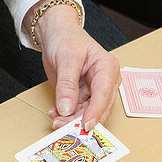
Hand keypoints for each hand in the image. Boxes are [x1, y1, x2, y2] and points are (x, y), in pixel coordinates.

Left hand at [32, 4, 120, 130]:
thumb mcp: (66, 58)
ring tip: (55, 119)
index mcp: (107, 68)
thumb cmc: (66, 39)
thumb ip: (67, 84)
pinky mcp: (83, 94)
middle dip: (80, 119)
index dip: (95, 111)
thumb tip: (67, 108)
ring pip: (86, 111)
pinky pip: (76, 109)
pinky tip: (54, 113)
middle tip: (63, 127)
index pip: (104, 94)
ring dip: (71, 119)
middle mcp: (105, 81)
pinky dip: (65, 113)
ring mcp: (94, 89)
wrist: (56, 34)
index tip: (85, 125)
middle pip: (97, 107)